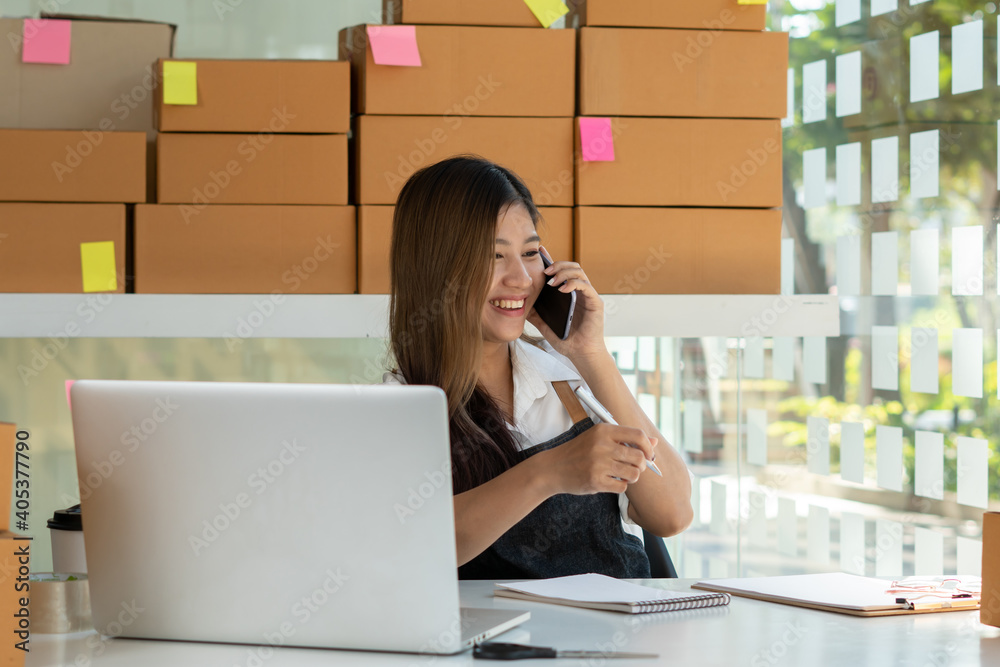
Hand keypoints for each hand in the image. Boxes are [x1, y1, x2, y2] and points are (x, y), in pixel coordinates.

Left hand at [527, 246, 606, 361]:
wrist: (581, 355)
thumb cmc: (567, 340)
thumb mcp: (545, 325)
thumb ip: (536, 314)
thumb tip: (520, 304)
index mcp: (570, 294)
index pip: (562, 271)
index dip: (552, 260)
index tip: (540, 252)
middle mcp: (581, 292)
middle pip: (572, 266)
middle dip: (558, 264)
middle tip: (544, 270)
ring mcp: (589, 296)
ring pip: (579, 272)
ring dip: (564, 272)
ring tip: (551, 281)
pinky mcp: (595, 303)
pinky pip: (586, 286)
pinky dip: (573, 284)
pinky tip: (562, 289)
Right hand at [535, 423, 658, 495]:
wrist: (554, 468)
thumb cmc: (579, 452)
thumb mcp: (599, 438)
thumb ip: (626, 438)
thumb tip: (654, 441)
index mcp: (604, 430)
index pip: (638, 435)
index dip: (649, 446)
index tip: (649, 455)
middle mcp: (602, 445)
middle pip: (639, 457)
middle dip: (641, 465)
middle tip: (634, 467)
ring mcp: (598, 464)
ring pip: (634, 473)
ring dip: (632, 477)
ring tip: (622, 474)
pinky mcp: (595, 481)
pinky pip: (622, 486)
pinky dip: (621, 486)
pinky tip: (611, 481)